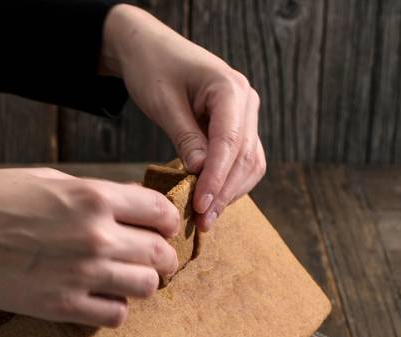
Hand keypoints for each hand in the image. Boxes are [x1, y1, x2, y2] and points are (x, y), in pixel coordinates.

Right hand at [0, 168, 179, 326]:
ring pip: (146, 286)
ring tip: (122, 278)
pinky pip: (116, 315)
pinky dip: (114, 308)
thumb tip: (129, 206)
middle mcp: (96, 237)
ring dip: (140, 282)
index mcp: (94, 197)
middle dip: (161, 255)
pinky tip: (99, 298)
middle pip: (160, 253)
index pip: (160, 211)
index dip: (165, 220)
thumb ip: (94, 194)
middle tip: (150, 258)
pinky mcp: (64, 306)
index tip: (158, 227)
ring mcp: (82, 274)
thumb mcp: (49, 180)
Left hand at [101, 4, 265, 230]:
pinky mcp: (237, 128)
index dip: (217, 178)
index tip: (202, 205)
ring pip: (250, 163)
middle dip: (225, 192)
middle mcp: (246, 101)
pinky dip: (229, 183)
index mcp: (230, 88)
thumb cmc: (153, 70)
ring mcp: (245, 116)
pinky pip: (241, 162)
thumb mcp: (163, 103)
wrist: (151, 51)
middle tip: (202, 221)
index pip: (230, 142)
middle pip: (245, 157)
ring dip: (230, 193)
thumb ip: (185, 137)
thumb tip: (200, 173)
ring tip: (206, 218)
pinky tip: (210, 202)